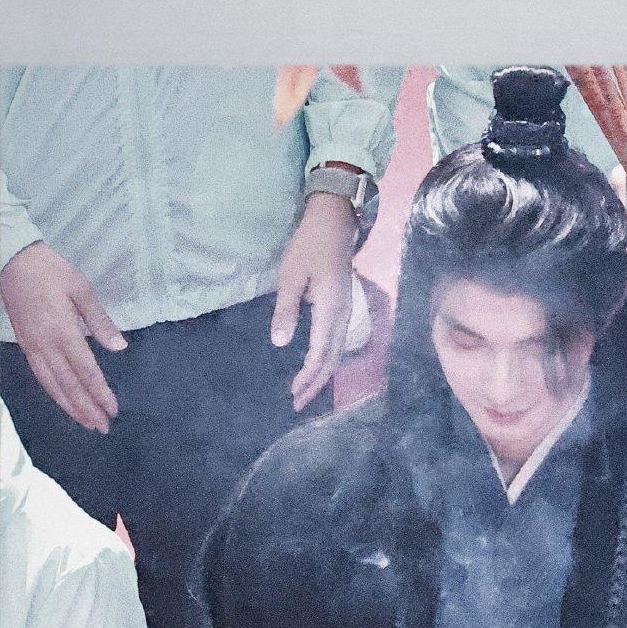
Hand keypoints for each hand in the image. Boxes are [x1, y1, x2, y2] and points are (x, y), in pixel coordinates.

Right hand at [0, 242, 126, 432]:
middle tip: (102, 427)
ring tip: (87, 422)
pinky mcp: (25, 345)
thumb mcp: (82, 290)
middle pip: (69, 385)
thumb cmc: (51, 270)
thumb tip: (120, 347)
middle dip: (87, 408)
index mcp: (63, 330)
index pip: (86, 371)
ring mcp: (33, 346)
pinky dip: (54, 393)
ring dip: (71, 407)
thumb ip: (101, 322)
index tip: (113, 409)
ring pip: (53, 385)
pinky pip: (41, 376)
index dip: (100, 393)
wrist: (14, 260)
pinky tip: (65, 402)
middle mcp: (46, 344)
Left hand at [270, 192, 357, 411]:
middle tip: (297, 404)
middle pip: (332, 360)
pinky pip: (337, 343)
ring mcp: (346, 313)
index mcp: (330, 309)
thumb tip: (280, 344)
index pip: (320, 353)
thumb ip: (286, 310)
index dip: (307, 377)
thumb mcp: (290, 275)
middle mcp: (343, 316)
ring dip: (321, 375)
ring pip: (336, 354)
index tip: (293, 394)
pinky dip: (326, 361)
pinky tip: (316, 368)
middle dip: (315, 384)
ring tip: (305, 393)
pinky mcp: (344, 309)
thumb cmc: (308, 246)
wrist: (334, 223)